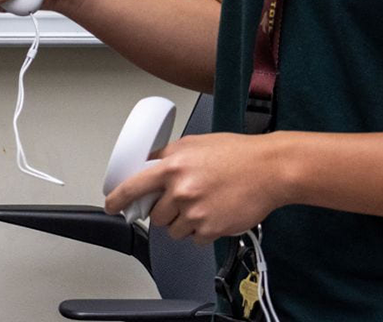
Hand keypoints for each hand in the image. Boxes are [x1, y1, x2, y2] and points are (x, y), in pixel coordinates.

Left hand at [103, 132, 289, 244]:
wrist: (270, 169)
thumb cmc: (239, 153)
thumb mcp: (196, 143)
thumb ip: (169, 155)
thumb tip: (148, 163)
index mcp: (173, 166)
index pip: (133, 186)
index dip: (118, 199)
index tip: (111, 206)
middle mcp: (181, 190)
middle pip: (156, 214)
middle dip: (167, 210)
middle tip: (186, 199)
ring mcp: (195, 212)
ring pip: (174, 230)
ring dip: (185, 222)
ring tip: (205, 204)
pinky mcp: (210, 229)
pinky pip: (195, 239)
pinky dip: (204, 231)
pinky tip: (216, 213)